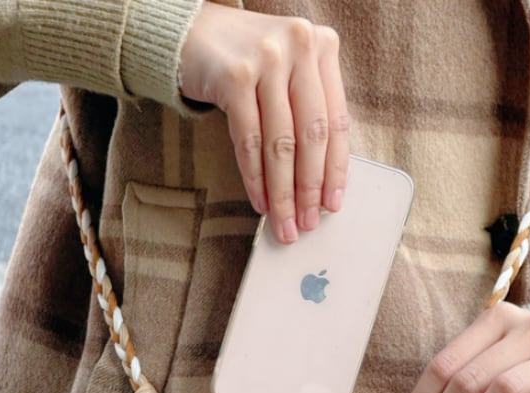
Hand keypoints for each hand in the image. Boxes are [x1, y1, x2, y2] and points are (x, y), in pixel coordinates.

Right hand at [179, 2, 349, 243]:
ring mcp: (267, 59)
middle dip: (309, 189)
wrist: (192, 32)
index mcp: (322, 46)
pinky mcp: (234, 77)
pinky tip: (259, 201)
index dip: (336, 169)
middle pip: (311, 135)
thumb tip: (318, 183)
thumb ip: (307, 111)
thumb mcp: (288, 74)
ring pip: (281, 144)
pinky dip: (255, 178)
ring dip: (282, 193)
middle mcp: (299, 46)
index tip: (332, 204)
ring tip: (283, 222)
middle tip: (306, 222)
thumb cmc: (246, 62)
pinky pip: (249, 141)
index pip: (337, 120)